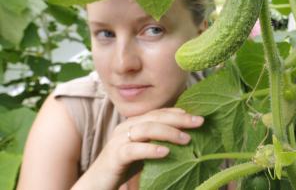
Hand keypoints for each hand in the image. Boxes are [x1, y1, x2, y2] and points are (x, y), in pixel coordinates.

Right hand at [72, 107, 203, 189]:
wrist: (97, 184)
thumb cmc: (123, 167)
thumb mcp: (144, 150)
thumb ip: (158, 141)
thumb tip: (186, 138)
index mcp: (134, 124)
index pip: (158, 112)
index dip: (178, 112)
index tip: (196, 115)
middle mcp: (126, 127)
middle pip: (155, 117)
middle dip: (179, 118)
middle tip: (199, 122)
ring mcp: (119, 140)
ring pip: (146, 129)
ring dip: (169, 132)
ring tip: (187, 139)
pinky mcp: (115, 156)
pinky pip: (134, 149)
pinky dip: (151, 149)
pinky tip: (165, 152)